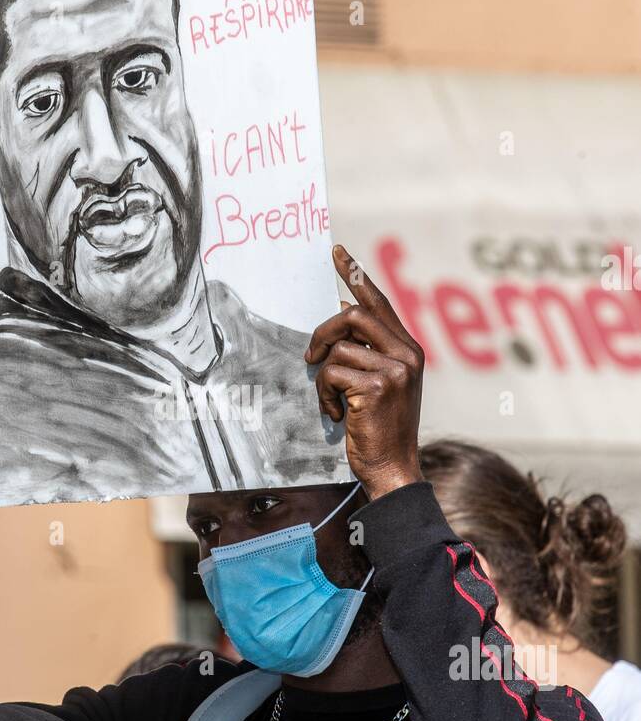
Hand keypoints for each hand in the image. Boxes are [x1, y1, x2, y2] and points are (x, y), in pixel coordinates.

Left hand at [305, 246, 424, 499]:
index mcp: (409, 350)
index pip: (378, 303)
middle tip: (310, 357)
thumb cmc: (380, 430)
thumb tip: (337, 326)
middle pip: (352, 316)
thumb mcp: (382, 386)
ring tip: (332, 400)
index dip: (355, 275)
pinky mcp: (377, 386)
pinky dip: (324, 395)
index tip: (337, 252)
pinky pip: (331, 373)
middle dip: (323, 333)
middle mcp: (407, 354)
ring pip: (338, 348)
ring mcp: (395, 369)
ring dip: (324, 376)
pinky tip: (336, 414)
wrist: (394, 468)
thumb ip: (370, 355)